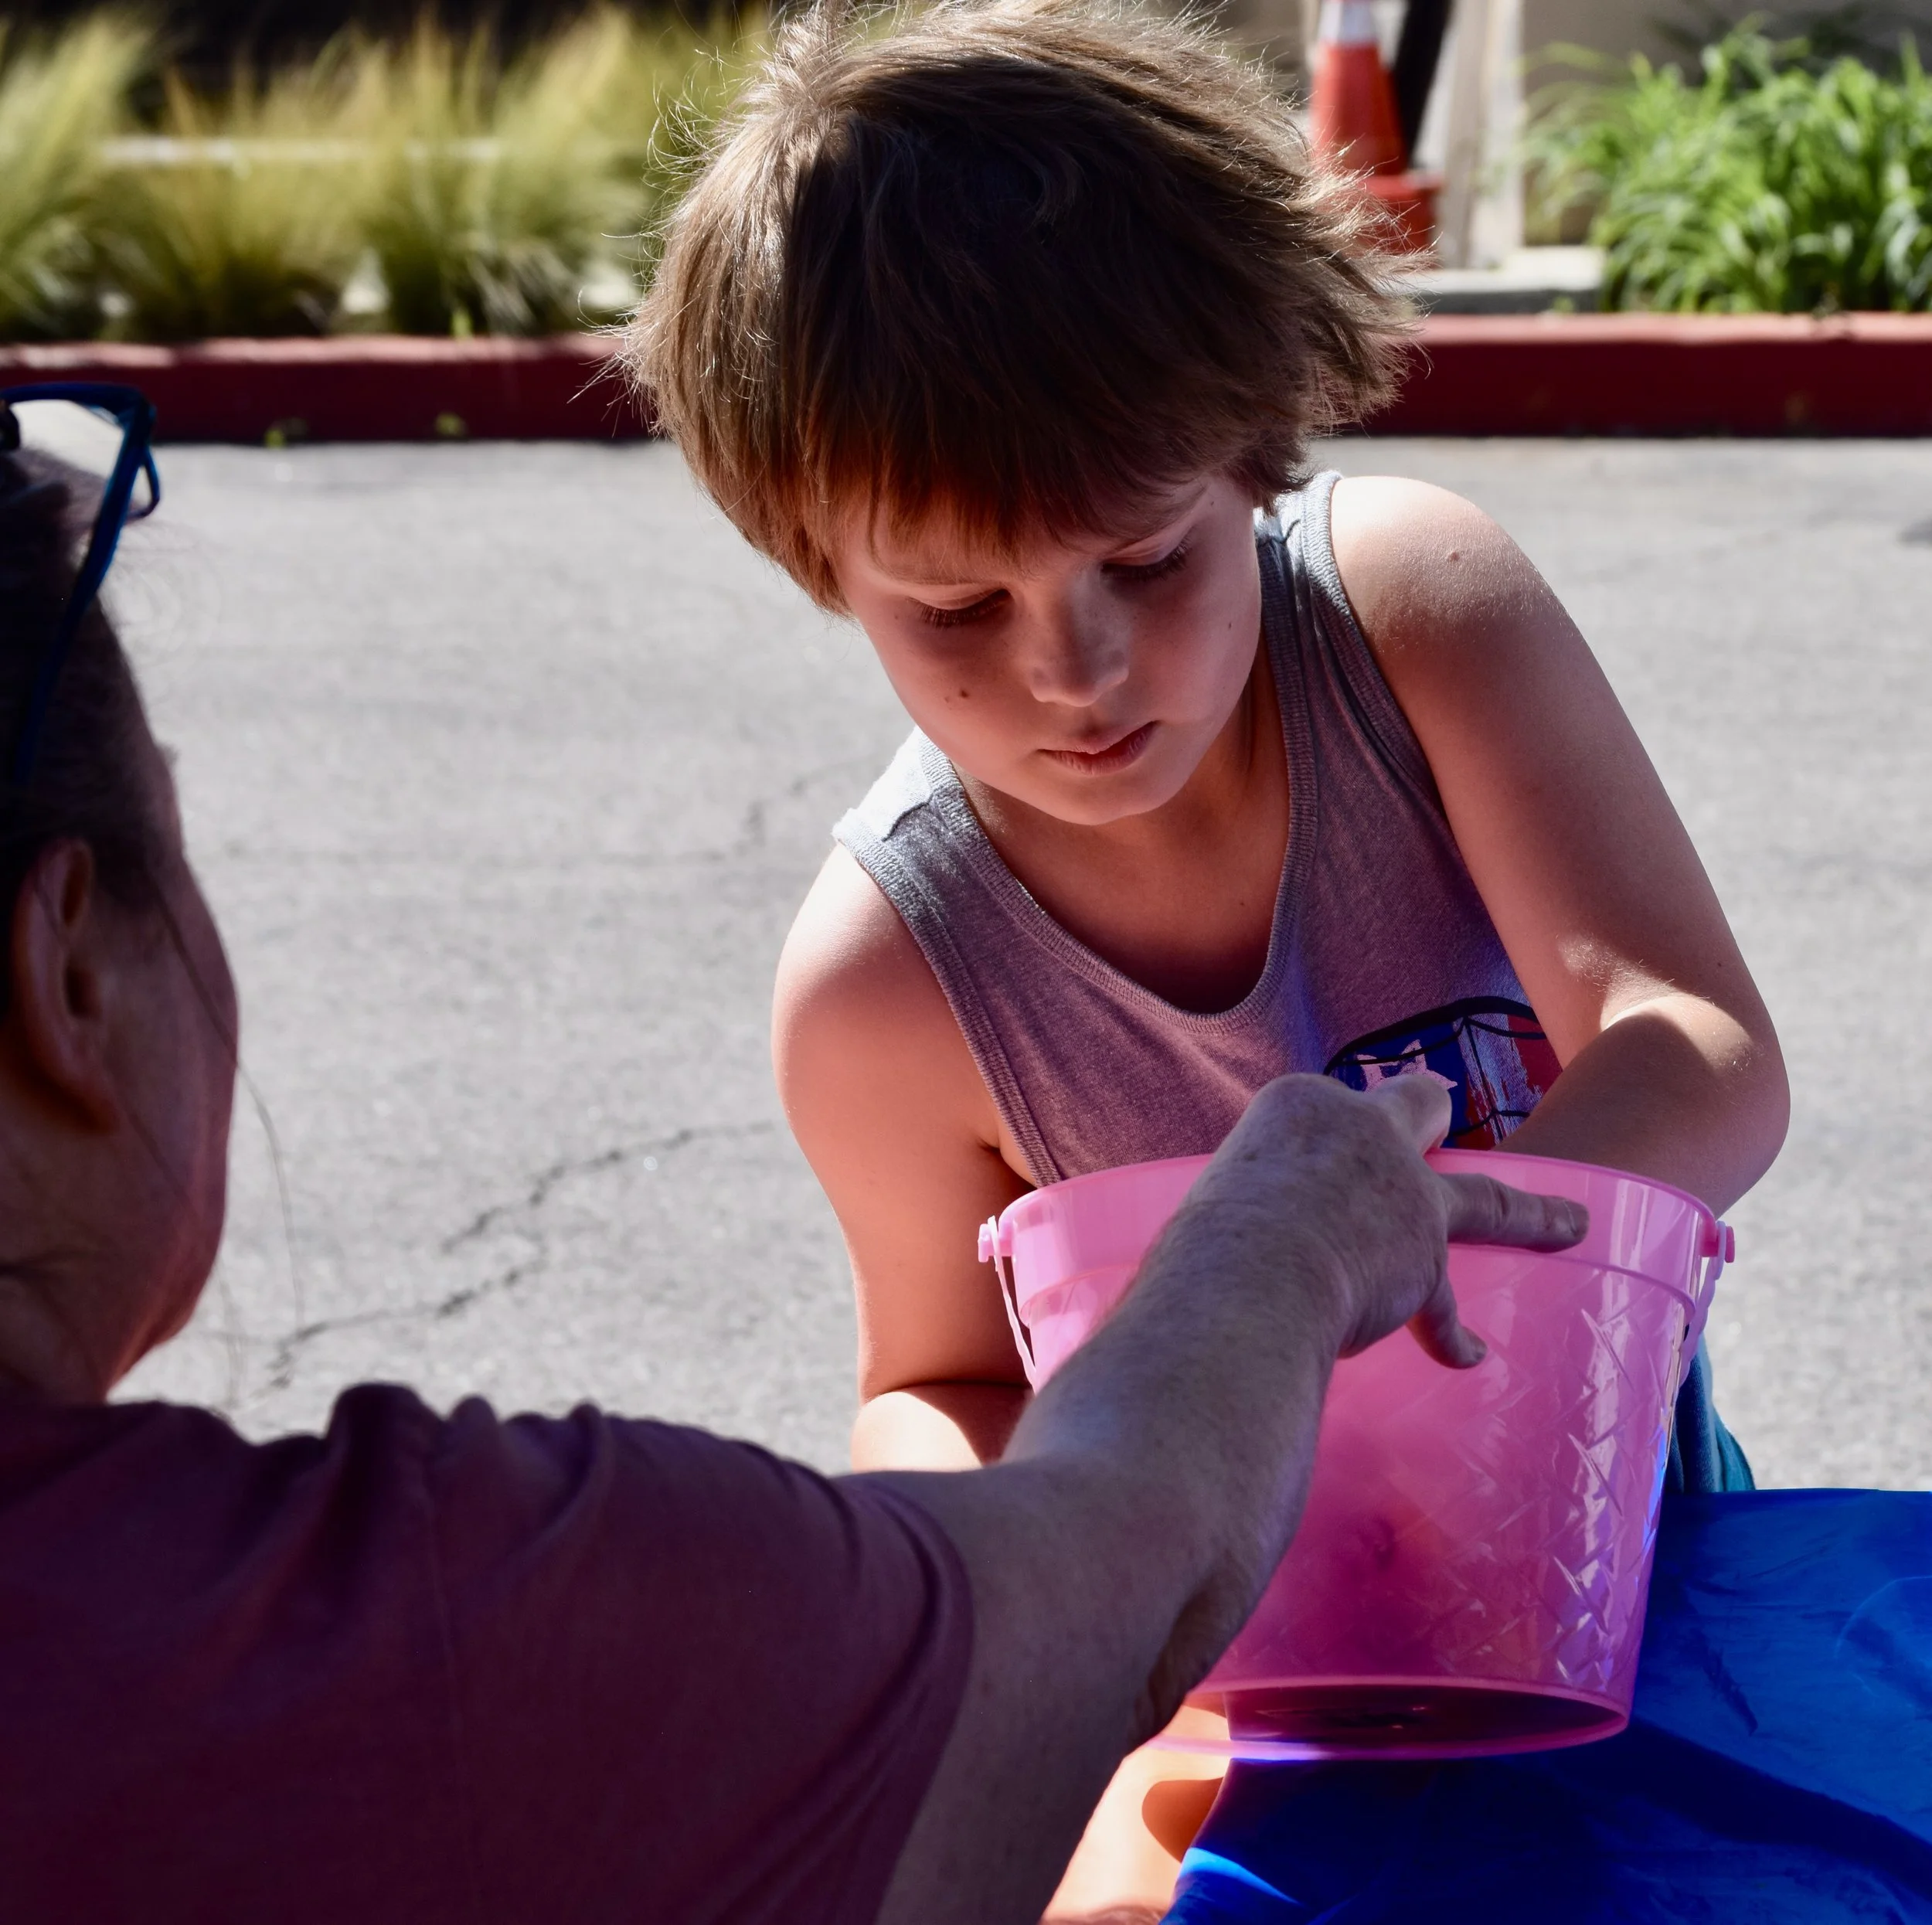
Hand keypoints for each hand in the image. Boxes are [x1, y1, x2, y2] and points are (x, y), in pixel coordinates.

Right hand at [1175, 1073, 1587, 1371]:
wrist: (1249, 1278)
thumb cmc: (1202, 1248)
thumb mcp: (1214, 1206)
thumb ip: (1241, 1217)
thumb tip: (1221, 1272)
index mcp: (1298, 1106)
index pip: (1321, 1114)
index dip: (1320, 1145)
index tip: (1305, 1172)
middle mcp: (1362, 1130)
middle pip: (1413, 1105)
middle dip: (1427, 1108)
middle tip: (1441, 1105)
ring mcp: (1406, 1188)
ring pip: (1485, 1195)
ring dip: (1532, 1212)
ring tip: (1570, 1220)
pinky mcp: (1427, 1253)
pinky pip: (1446, 1307)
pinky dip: (1452, 1334)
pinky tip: (1469, 1355)